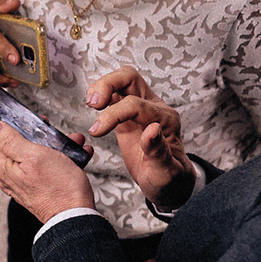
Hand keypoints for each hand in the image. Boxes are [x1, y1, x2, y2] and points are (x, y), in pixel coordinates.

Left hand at [0, 117, 94, 223]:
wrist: (76, 218)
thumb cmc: (58, 190)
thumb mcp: (34, 156)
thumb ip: (10, 140)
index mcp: (2, 166)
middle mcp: (8, 175)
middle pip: (6, 144)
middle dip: (23, 129)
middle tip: (39, 123)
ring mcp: (22, 181)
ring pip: (29, 153)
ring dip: (49, 142)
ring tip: (68, 140)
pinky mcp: (37, 186)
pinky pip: (44, 165)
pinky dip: (59, 156)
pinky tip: (75, 154)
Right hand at [85, 67, 194, 209]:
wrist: (170, 183)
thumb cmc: (169, 179)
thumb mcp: (166, 174)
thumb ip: (159, 152)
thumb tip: (151, 130)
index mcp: (166, 120)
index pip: (136, 105)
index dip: (114, 115)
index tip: (97, 131)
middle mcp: (155, 108)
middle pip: (130, 78)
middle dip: (108, 84)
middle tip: (92, 103)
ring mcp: (141, 108)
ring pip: (121, 80)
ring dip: (103, 86)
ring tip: (90, 103)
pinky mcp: (128, 114)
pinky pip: (114, 93)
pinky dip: (101, 94)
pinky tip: (93, 106)